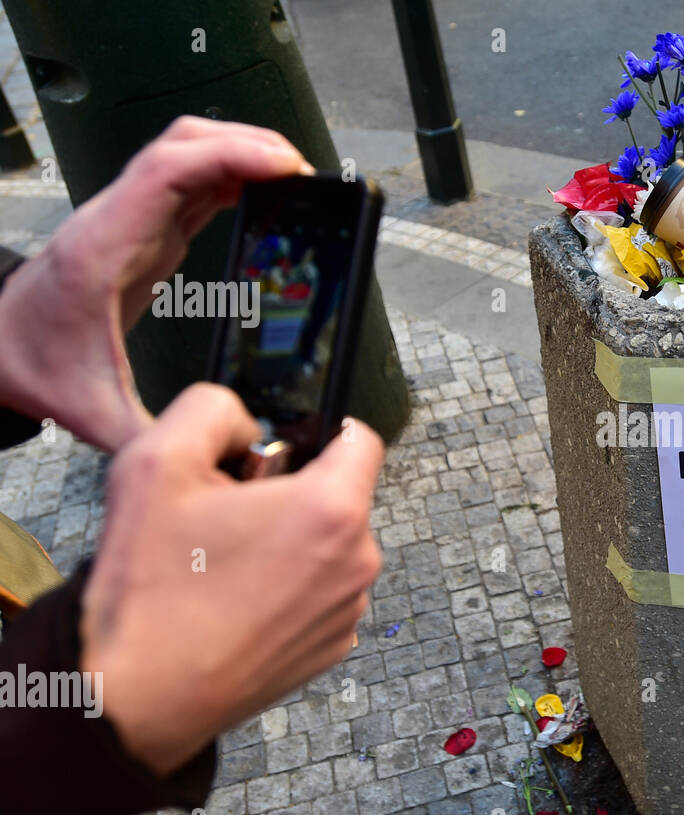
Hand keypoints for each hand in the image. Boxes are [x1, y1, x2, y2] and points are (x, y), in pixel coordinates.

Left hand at [0, 116, 312, 451]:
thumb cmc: (33, 366)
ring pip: (191, 154)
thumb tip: (219, 455)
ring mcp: (133, 220)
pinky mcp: (146, 232)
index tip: (285, 166)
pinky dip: (234, 176)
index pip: (171, 171)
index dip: (233, 156)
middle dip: (249, 144)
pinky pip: (195, 185)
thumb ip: (155, 437)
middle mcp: (120, 220)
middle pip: (186, 144)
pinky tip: (266, 194)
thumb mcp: (93, 412)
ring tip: (295, 179)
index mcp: (107, 248)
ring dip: (243, 152)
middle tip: (305, 173)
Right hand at [79, 383, 383, 776]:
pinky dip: (285, 590)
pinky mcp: (331, 648)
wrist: (133, 699)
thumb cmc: (148, 591)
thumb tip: (249, 423)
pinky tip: (232, 603)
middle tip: (227, 515)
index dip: (319, 430)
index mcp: (332, 510)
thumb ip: (213, 409)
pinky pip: (318, 594)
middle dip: (289, 493)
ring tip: (221, 565)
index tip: (284, 446)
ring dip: (287, 544)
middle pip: (338, 496)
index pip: (360, 438)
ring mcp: (348, 611)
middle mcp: (357, 562)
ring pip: (327, 548)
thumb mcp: (157, 460)